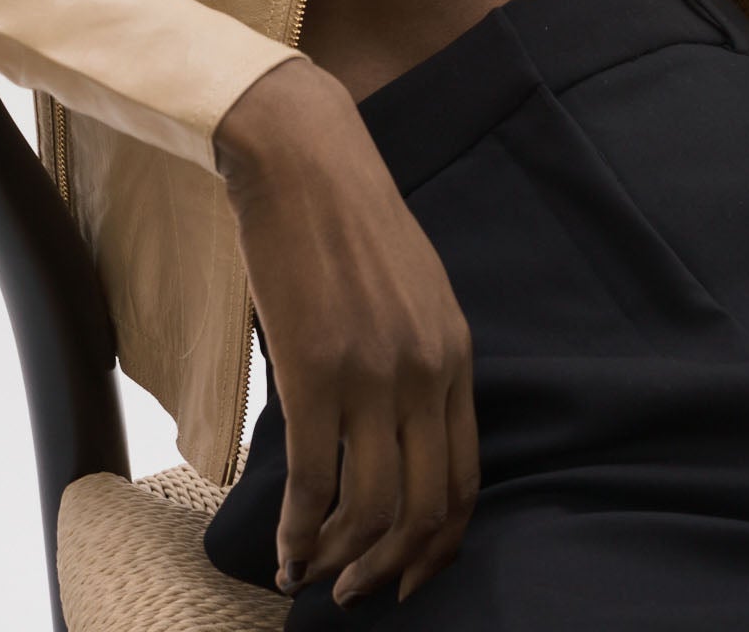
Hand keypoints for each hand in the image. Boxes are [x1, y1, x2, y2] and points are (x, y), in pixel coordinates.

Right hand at [216, 58, 481, 608]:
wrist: (302, 159)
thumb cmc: (347, 218)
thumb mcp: (412, 290)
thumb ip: (419, 357)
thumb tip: (399, 429)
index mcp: (455, 355)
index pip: (465, 480)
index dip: (438, 544)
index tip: (408, 576)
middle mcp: (425, 373)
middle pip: (423, 509)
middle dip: (388, 570)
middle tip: (353, 592)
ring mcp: (372, 375)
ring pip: (371, 509)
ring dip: (341, 561)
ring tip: (311, 577)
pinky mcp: (314, 371)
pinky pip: (315, 480)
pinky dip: (300, 530)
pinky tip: (283, 548)